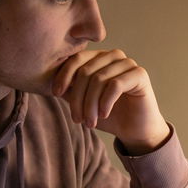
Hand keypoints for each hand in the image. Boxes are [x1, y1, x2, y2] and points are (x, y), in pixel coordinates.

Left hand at [51, 49, 169, 152]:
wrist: (135, 130)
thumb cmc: (109, 115)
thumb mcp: (83, 102)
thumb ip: (69, 90)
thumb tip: (47, 81)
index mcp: (99, 58)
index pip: (77, 59)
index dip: (64, 75)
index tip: (56, 94)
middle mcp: (114, 56)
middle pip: (86, 71)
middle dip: (78, 98)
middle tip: (77, 119)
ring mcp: (128, 63)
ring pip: (99, 79)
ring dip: (91, 104)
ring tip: (89, 123)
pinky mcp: (140, 74)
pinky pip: (115, 85)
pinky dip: (105, 102)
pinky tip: (103, 114)